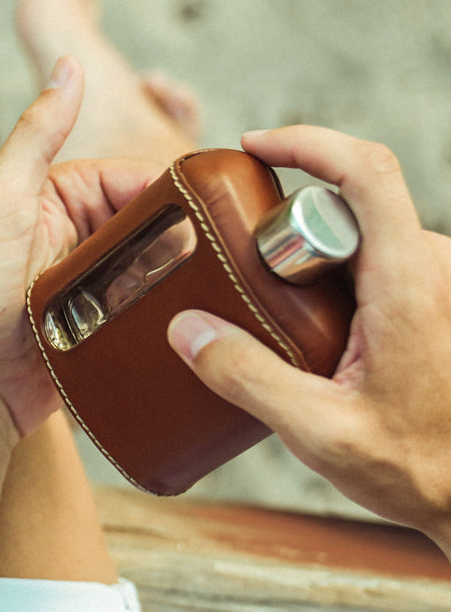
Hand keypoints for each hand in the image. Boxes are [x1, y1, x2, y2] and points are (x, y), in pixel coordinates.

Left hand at [0, 57, 160, 436]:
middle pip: (158, 221)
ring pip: (164, 264)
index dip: (169, 198)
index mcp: (60, 189)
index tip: (197, 222)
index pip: (138, 179)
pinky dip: (169, 309)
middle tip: (180, 274)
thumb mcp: (0, 203)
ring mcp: (96, 273)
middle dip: (175, 244)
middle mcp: (80, 226)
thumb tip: (67, 67)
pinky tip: (183, 322)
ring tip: (173, 303)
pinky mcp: (108, 317)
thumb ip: (34, 136)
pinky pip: (154, 303)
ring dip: (174, 281)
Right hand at [168, 126, 450, 550]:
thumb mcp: (319, 432)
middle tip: (254, 284)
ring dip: (315, 260)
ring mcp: (439, 282)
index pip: (366, 171)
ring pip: (363, 235)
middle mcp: (434, 267)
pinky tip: (318, 334)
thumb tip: (186, 328)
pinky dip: (337, 277)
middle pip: (351, 205)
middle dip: (292, 231)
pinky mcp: (436, 300)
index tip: (254, 146)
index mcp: (411, 282)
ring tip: (288, 324)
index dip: (308, 141)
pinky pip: (377, 260)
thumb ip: (247, 377)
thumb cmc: (421, 469)